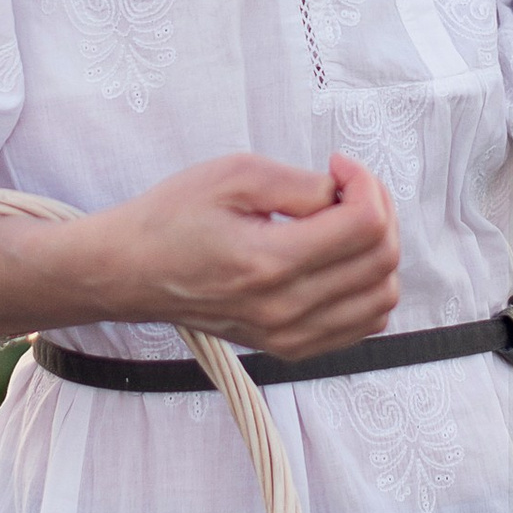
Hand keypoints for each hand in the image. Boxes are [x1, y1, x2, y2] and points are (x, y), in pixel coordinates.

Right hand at [87, 153, 400, 355]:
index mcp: (268, 263)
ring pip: (381, 297)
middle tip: (344, 185)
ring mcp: (289, 336)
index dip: (365, 182)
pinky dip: (367, 286)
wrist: (130, 271)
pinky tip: (337, 257)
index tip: (337, 165)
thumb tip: (345, 192)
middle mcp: (285, 310)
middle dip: (378, 208)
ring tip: (343, 221)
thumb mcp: (232, 175)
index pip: (365, 226)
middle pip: (381, 260)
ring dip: (378, 249)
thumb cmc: (173, 217)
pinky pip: (362, 324)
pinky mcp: (289, 347)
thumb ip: (299, 184)